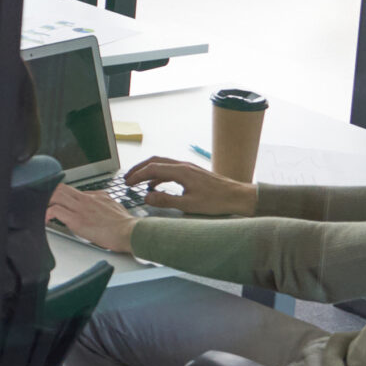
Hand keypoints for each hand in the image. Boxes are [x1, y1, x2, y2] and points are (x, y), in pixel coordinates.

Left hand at [45, 184, 137, 253]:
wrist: (130, 232)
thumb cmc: (124, 224)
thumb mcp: (114, 205)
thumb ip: (102, 202)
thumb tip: (96, 202)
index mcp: (96, 195)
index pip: (73, 189)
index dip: (61, 194)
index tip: (56, 201)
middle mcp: (86, 198)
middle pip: (61, 187)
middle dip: (50, 194)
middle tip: (44, 203)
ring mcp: (81, 208)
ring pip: (56, 195)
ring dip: (46, 202)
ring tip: (41, 210)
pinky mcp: (77, 219)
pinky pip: (55, 211)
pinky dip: (47, 214)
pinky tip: (45, 220)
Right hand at [123, 156, 257, 215]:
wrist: (238, 196)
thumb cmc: (217, 201)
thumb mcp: (189, 205)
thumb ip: (166, 200)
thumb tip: (147, 197)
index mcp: (181, 171)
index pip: (152, 168)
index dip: (137, 175)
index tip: (127, 183)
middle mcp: (183, 166)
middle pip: (155, 161)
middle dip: (139, 169)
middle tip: (127, 179)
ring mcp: (188, 168)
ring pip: (162, 164)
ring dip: (148, 171)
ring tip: (138, 182)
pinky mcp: (192, 173)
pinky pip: (170, 169)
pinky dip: (158, 175)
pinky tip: (156, 185)